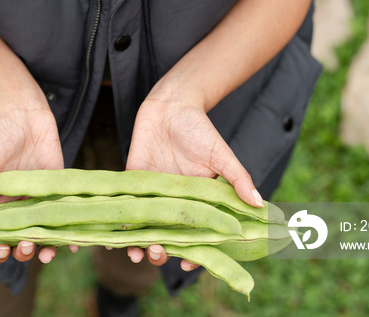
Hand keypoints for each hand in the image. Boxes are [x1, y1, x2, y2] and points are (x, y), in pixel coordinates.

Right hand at [0, 99, 65, 263]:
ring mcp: (38, 203)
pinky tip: (71, 244)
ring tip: (46, 252)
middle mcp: (16, 209)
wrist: (24, 114)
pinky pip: (64, 218)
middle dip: (21, 252)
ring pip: (42, 236)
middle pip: (18, 242)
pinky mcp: (58, 193)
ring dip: (44, 250)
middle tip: (24, 246)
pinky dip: (68, 235)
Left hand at [124, 93, 262, 267]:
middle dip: (162, 251)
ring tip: (136, 252)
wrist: (171, 104)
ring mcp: (152, 193)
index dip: (194, 252)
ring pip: (145, 228)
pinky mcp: (132, 181)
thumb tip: (259, 205)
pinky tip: (109, 239)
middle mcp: (174, 202)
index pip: (196, 234)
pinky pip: (124, 207)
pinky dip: (117, 223)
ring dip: (138, 244)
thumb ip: (238, 179)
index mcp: (198, 201)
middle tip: (159, 253)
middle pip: (167, 236)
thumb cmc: (200, 128)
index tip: (189, 265)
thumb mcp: (221, 154)